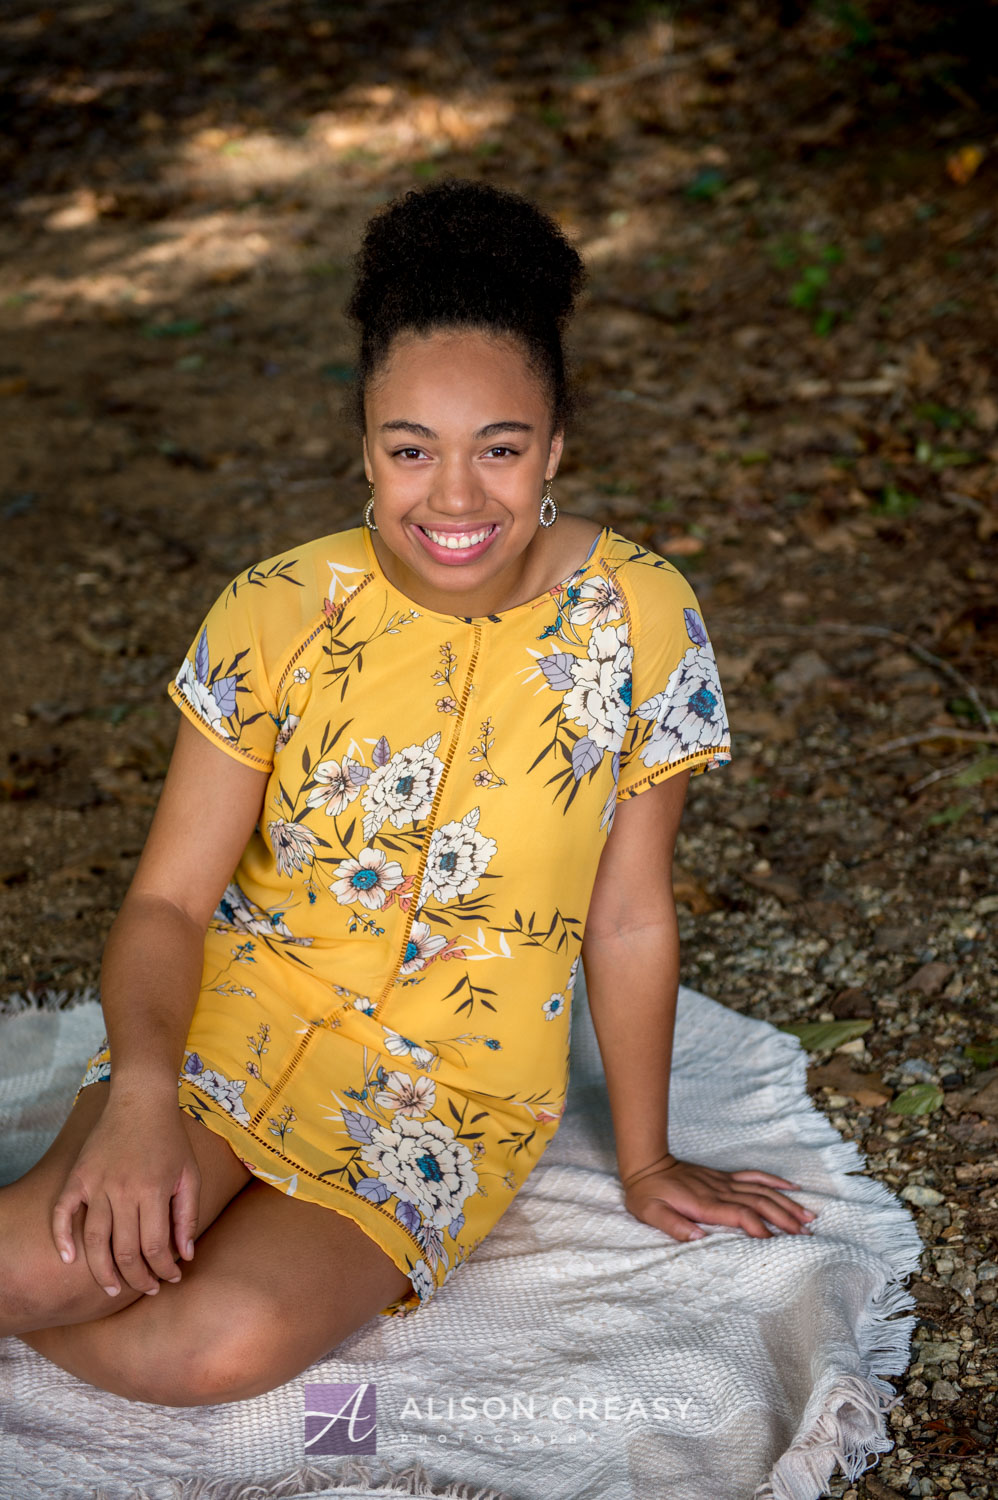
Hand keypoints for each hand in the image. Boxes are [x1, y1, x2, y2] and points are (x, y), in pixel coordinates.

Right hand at [51, 1097, 200, 1297]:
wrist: (141, 1100)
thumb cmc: (170, 1139)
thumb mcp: (190, 1174)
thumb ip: (188, 1216)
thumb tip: (185, 1256)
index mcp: (154, 1191)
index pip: (155, 1247)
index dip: (163, 1270)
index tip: (169, 1278)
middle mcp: (123, 1191)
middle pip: (125, 1251)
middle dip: (136, 1278)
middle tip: (143, 1288)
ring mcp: (97, 1184)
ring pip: (95, 1240)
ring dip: (102, 1271)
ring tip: (112, 1289)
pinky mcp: (79, 1176)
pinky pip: (63, 1212)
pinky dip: (62, 1237)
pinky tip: (69, 1258)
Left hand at [622, 1153, 817, 1242]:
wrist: (646, 1164)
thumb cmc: (647, 1194)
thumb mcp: (650, 1213)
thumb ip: (672, 1226)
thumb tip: (697, 1238)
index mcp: (705, 1204)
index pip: (740, 1215)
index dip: (760, 1228)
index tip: (777, 1243)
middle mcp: (720, 1191)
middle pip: (760, 1203)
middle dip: (785, 1219)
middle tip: (807, 1235)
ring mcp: (724, 1182)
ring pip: (762, 1191)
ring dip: (786, 1203)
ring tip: (809, 1217)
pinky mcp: (724, 1178)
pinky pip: (754, 1177)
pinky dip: (774, 1182)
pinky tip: (792, 1188)